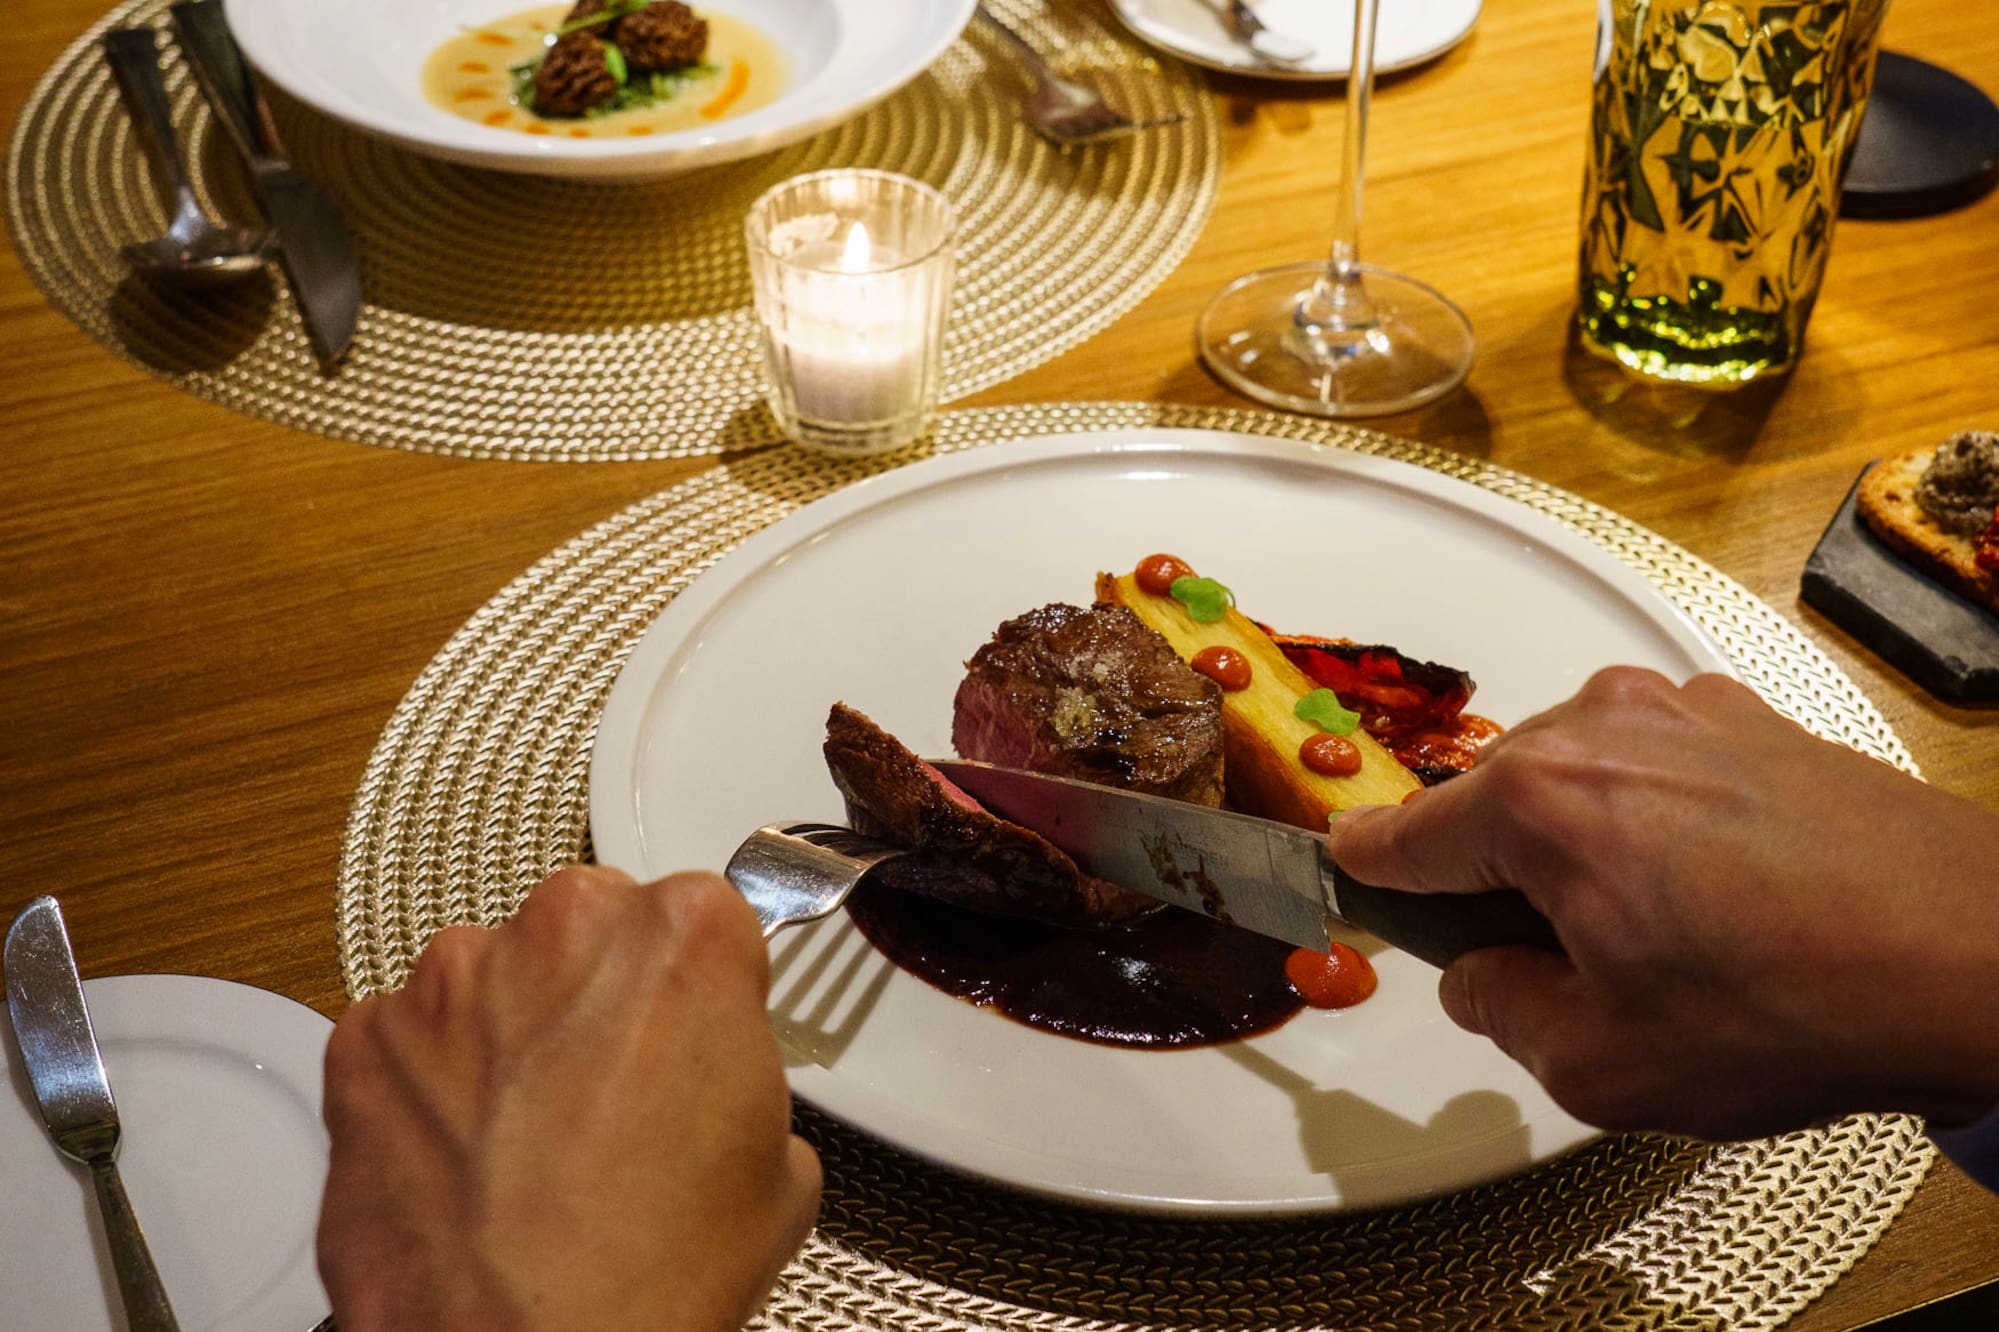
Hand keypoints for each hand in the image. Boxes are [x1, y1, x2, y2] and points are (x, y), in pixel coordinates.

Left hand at [317, 866, 820, 1331]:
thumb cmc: (654, 1270)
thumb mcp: (781, 1167)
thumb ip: (738, 1075)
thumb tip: (706, 1089)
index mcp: (684, 935)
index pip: (702, 917)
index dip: (699, 985)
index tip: (693, 1029)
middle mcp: (563, 929)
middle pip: (589, 928)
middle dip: (598, 993)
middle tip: (614, 1090)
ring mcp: (451, 980)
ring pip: (492, 975)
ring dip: (509, 1031)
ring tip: (530, 1137)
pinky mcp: (366, 1042)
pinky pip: (407, 1037)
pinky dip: (428, 1082)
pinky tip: (464, 1156)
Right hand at [1327, 667, 1998, 1140]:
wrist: (1981, 958)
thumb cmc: (1803, 1003)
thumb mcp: (1603, 1063)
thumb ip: (1502, 1012)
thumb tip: (1485, 979)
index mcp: (1537, 803)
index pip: (1396, 834)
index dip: (1362, 875)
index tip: (1347, 886)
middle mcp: (1598, 729)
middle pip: (1487, 804)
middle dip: (1498, 880)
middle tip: (1556, 967)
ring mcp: (1680, 712)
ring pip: (1573, 779)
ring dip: (1582, 847)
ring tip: (1660, 937)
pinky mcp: (1749, 718)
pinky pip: (1654, 765)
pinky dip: (1655, 821)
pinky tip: (1717, 896)